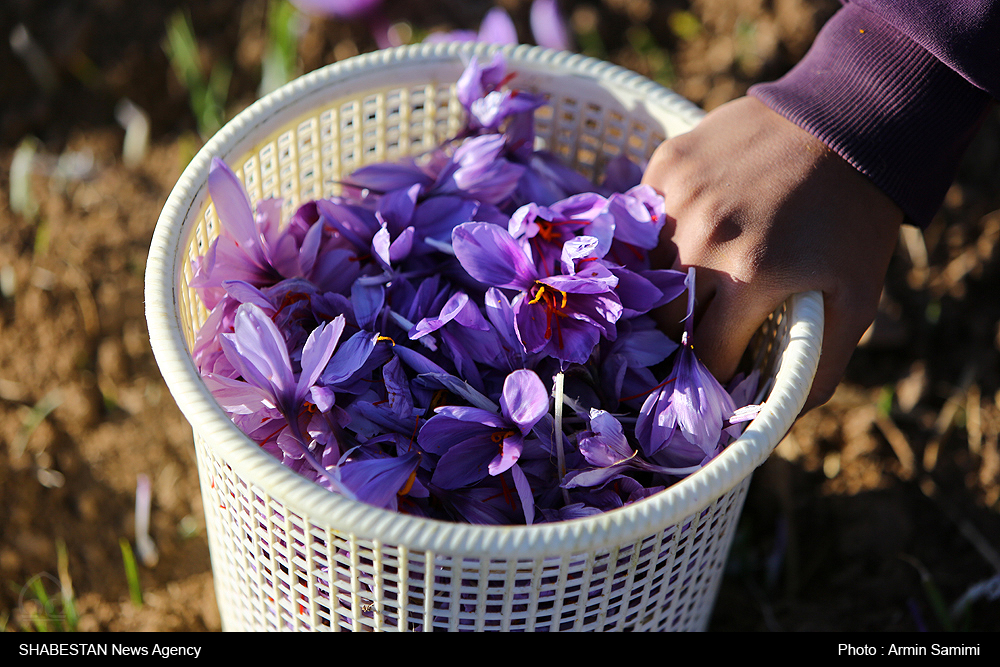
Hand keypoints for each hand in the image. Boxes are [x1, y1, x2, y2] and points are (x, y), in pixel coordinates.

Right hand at [642, 96, 902, 410]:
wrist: (848, 120)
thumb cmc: (852, 218)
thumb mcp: (856, 298)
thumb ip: (818, 367)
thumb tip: (775, 421)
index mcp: (749, 276)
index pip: (704, 352)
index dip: (713, 369)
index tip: (722, 368)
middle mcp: (702, 239)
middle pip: (665, 315)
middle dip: (687, 327)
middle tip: (712, 317)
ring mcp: (678, 197)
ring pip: (649, 267)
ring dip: (672, 278)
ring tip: (704, 268)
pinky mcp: (667, 164)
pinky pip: (647, 216)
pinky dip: (666, 228)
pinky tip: (698, 221)